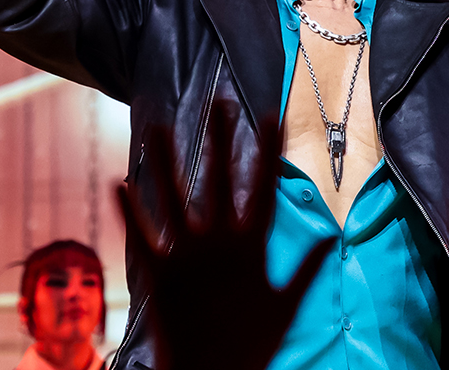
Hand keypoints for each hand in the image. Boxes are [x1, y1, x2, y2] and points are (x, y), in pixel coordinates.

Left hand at [117, 102, 332, 369]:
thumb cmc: (251, 347)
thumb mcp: (286, 307)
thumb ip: (307, 268)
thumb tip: (330, 237)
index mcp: (251, 247)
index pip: (262, 187)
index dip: (267, 149)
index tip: (270, 116)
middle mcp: (217, 243)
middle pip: (218, 179)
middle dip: (221, 138)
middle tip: (222, 103)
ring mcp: (185, 256)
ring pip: (172, 197)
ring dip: (163, 160)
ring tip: (155, 126)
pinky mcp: (158, 274)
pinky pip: (141, 235)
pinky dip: (129, 209)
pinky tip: (118, 182)